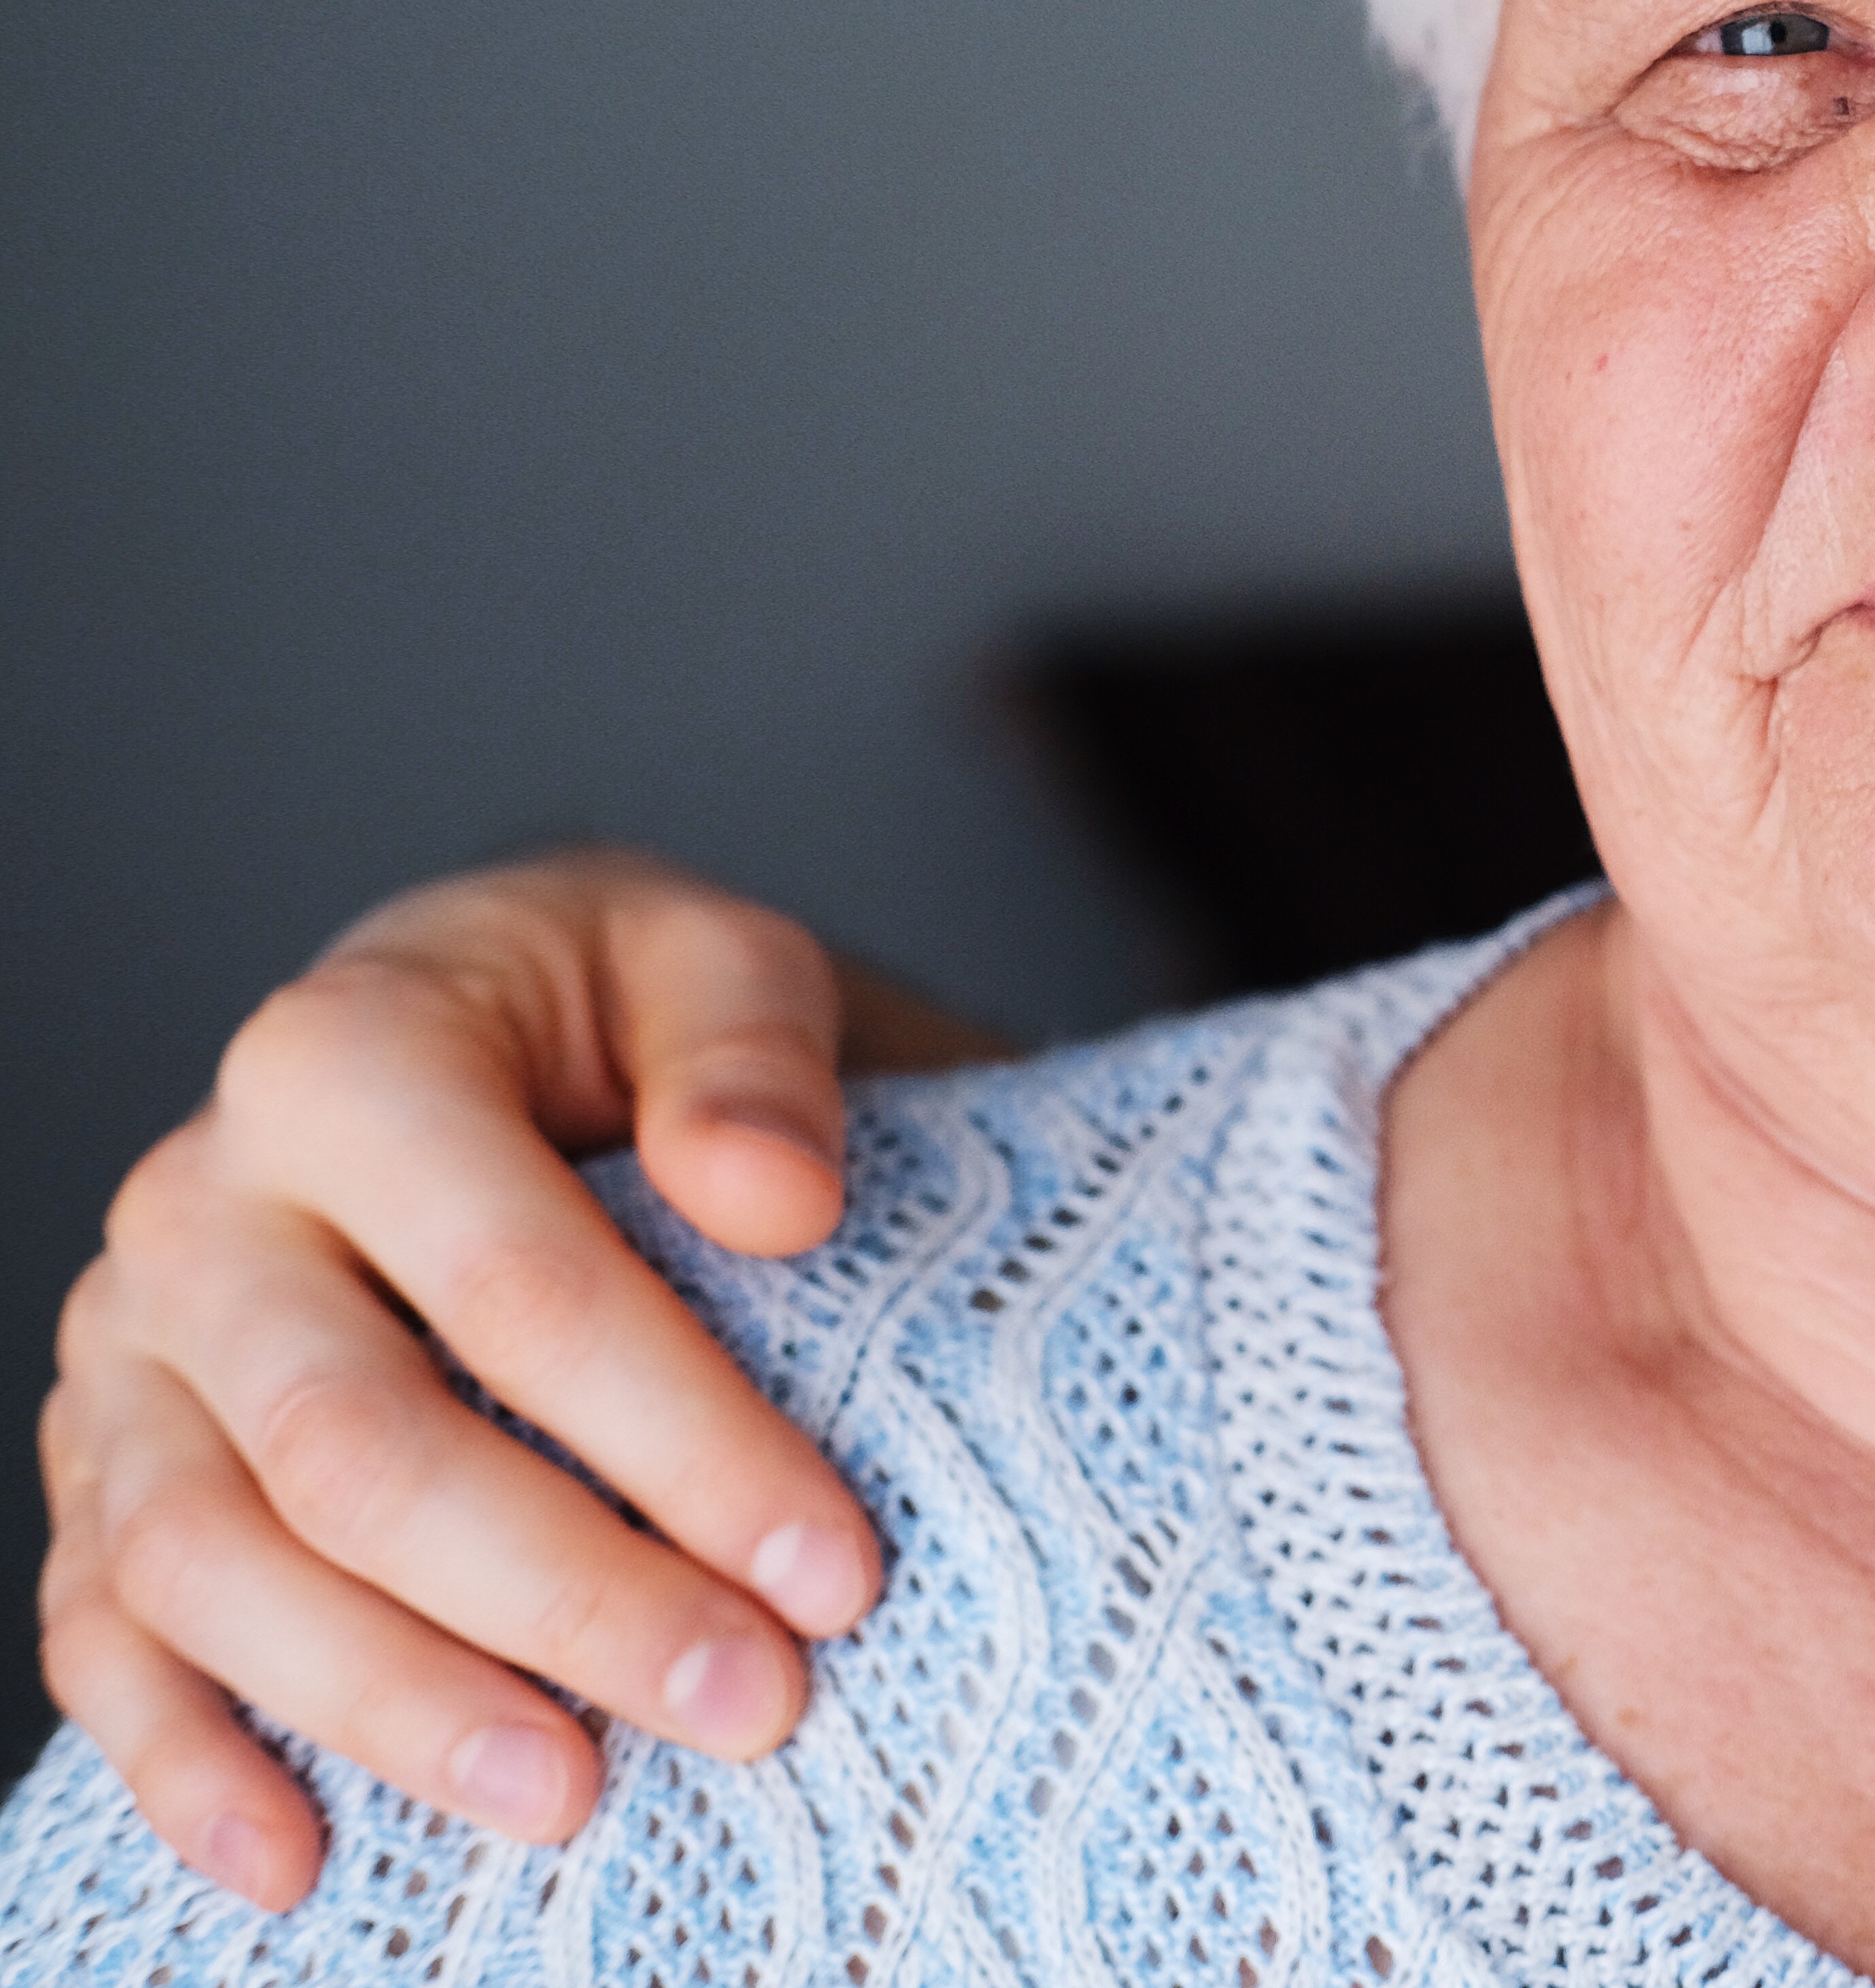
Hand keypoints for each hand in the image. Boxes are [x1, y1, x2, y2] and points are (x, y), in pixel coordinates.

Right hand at [39, 851, 946, 1909]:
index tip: (833, 1566)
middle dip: (565, 1600)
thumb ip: (753, 1056)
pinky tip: (302, 1855)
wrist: (489, 1020)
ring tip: (575, 1796)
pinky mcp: (97, 1464)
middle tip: (750, 1703)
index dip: (680, 1439)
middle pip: (360, 1451)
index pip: (518, 1287)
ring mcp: (126, 1349)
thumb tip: (777, 1196)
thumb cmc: (619, 1011)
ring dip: (395, 1703)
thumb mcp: (716, 964)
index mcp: (341, 1060)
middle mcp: (200, 1207)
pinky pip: (101, 1630)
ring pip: (214, 1565)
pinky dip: (186, 1759)